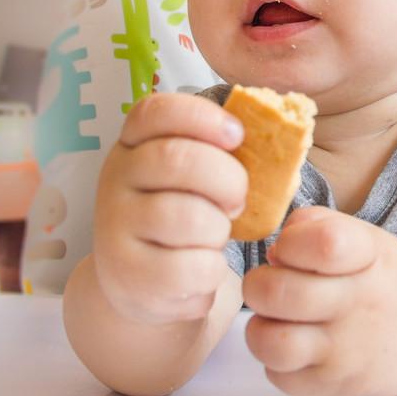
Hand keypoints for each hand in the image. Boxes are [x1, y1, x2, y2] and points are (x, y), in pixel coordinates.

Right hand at [92, 92, 247, 325]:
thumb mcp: (190, 177)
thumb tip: (280, 139)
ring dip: (218, 229)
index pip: (155, 111)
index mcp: (134, 143)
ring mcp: (116, 226)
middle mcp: (116, 177)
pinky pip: (189, 267)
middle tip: (238, 199)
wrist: (137, 284)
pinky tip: (203, 268)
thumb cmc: (181, 215)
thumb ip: (217, 153)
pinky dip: (211, 270)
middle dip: (227, 179)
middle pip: (176, 159)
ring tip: (215, 235)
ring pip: (186, 216)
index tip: (238, 135)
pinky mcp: (127, 274)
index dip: (202, 117)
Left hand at [243, 206, 396, 395]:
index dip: (291, 241)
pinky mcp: (333, 386)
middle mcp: (358, 304)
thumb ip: (316, 225)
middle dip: (258, 283)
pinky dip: (277, 361)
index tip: (293, 248)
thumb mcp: (368, 238)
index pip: (322, 241)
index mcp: (369, 257)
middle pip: (276, 292)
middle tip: (271, 285)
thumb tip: (273, 253)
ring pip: (269, 342)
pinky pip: (277, 376)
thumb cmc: (387, 280)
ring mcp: (346, 351)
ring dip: (261, 327)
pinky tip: (298, 345)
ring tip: (277, 320)